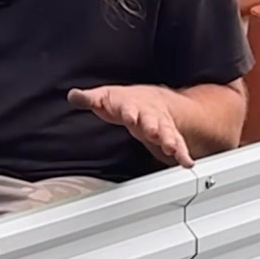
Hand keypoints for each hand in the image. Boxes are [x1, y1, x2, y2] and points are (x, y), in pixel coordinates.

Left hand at [67, 83, 192, 167]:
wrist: (151, 99)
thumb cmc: (126, 101)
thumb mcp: (105, 96)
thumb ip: (89, 98)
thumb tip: (73, 95)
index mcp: (132, 104)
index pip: (130, 108)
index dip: (130, 112)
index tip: (131, 116)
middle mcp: (150, 115)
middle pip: (152, 120)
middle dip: (154, 127)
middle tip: (155, 133)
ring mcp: (162, 126)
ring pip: (168, 133)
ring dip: (171, 141)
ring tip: (173, 150)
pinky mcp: (170, 136)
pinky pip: (178, 145)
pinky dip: (183, 154)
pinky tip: (186, 163)